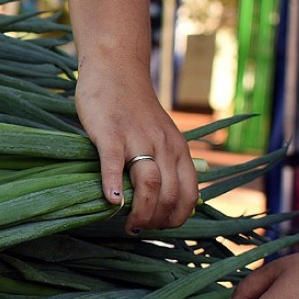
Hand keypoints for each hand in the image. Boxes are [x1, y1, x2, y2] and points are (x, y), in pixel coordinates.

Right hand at [75, 64, 197, 232]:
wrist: (116, 68)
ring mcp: (137, 138)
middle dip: (156, 221)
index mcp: (178, 149)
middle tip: (138, 230)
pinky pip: (113, 162)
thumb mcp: (161, 135)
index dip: (176, 218)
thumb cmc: (133, 108)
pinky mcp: (110, 132)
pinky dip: (113, 185)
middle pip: (169, 194)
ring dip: (141, 212)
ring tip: (127, 225)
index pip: (188, 195)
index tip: (159, 228)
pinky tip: (111, 201)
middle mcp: (163, 145)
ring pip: (149, 184)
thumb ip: (165, 163)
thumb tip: (162, 201)